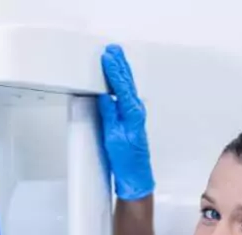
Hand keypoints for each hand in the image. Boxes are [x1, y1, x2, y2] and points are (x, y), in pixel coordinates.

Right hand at [99, 44, 154, 200]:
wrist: (135, 177)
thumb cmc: (126, 161)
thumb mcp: (113, 137)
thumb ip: (110, 115)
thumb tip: (105, 96)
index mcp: (132, 114)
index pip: (122, 87)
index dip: (114, 71)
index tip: (107, 57)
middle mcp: (136, 112)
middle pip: (127, 84)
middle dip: (120, 66)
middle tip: (113, 50)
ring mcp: (135, 116)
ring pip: (127, 88)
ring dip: (121, 72)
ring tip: (115, 58)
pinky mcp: (131, 121)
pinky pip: (125, 97)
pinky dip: (121, 85)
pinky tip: (117, 82)